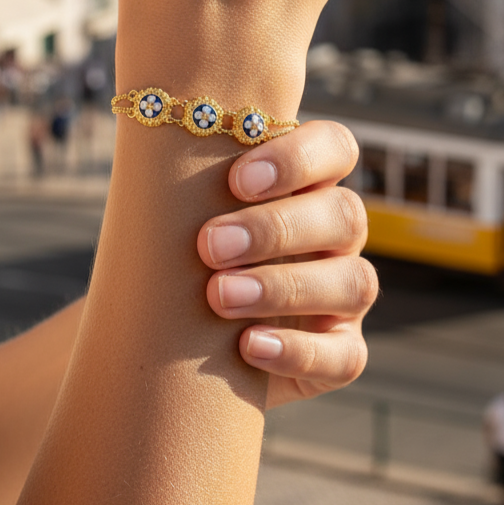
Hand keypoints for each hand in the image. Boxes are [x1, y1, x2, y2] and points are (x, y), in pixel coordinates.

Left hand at [197, 121, 375, 408]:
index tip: (236, 180)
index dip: (298, 158)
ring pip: (354, 282)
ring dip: (284, 287)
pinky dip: (298, 351)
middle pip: (344, 213)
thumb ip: (193, 188)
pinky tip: (248, 346)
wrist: (175, 340)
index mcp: (307, 186)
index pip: (335, 148)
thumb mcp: (186, 218)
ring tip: (219, 296)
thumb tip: (149, 166)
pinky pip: (346, 356)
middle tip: (209, 245)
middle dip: (276, 228)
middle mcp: (336, 235)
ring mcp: (345, 296)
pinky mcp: (342, 353)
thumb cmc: (180, 257)